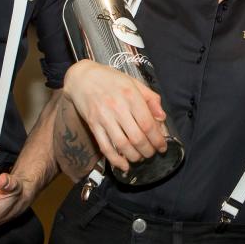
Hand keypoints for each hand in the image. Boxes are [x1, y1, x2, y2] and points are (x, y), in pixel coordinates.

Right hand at [63, 60, 167, 174]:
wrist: (82, 77)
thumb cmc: (111, 79)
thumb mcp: (134, 83)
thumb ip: (151, 99)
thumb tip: (162, 118)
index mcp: (131, 96)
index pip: (148, 124)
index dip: (157, 139)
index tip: (162, 147)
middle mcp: (118, 107)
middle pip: (137, 137)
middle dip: (148, 151)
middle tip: (151, 153)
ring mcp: (104, 117)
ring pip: (122, 145)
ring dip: (134, 156)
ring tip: (140, 158)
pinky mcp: (93, 125)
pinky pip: (105, 146)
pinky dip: (116, 159)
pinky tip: (124, 165)